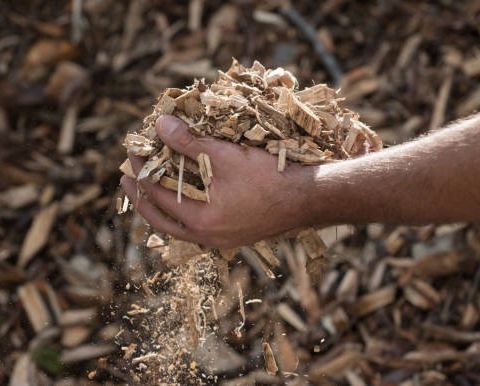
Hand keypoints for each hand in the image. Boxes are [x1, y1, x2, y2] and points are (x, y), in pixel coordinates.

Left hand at [120, 115, 314, 247]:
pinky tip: (186, 201)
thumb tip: (161, 124)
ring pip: (179, 228)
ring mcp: (221, 240)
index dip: (141, 172)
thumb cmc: (268, 177)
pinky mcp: (235, 236)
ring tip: (151, 191)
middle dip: (141, 198)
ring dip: (162, 208)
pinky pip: (198, 229)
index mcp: (200, 221)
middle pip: (161, 222)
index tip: (131, 154)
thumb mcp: (225, 155)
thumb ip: (190, 142)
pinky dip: (184, 214)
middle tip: (127, 180)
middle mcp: (207, 237)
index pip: (157, 195)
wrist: (308, 200)